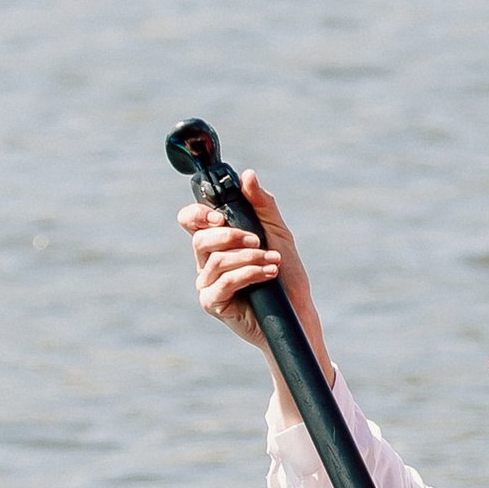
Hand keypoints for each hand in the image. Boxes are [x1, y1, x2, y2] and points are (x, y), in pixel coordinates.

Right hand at [178, 170, 334, 408]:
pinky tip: (268, 275)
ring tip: (273, 261)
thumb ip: (262, 204)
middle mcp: (207, 261)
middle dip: (231, 236)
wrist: (297, 312)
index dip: (198, 214)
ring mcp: (207, 284)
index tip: (220, 215)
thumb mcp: (278, 231)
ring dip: (248, 258)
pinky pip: (223, 284)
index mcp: (217, 241)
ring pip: (215, 262)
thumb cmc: (287, 273)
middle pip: (200, 240)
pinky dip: (248, 274)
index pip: (191, 221)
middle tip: (258, 240)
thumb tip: (247, 175)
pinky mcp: (214, 304)